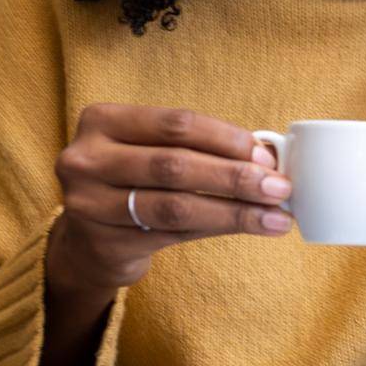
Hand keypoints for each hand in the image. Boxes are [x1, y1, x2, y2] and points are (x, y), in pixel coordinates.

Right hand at [48, 104, 293, 293]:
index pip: (176, 124)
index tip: (265, 155)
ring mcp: (89, 205)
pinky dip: (219, 229)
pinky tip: (251, 227)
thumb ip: (197, 147)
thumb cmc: (135, 182)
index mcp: (102, 121)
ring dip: (235, 210)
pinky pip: (174, 235)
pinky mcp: (104, 244)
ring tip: (276, 215)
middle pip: (176, 165)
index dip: (226, 139)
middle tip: (279, 187)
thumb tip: (268, 155)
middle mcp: (87, 160)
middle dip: (235, 176)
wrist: (89, 241)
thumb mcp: (152, 151)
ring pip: (177, 206)